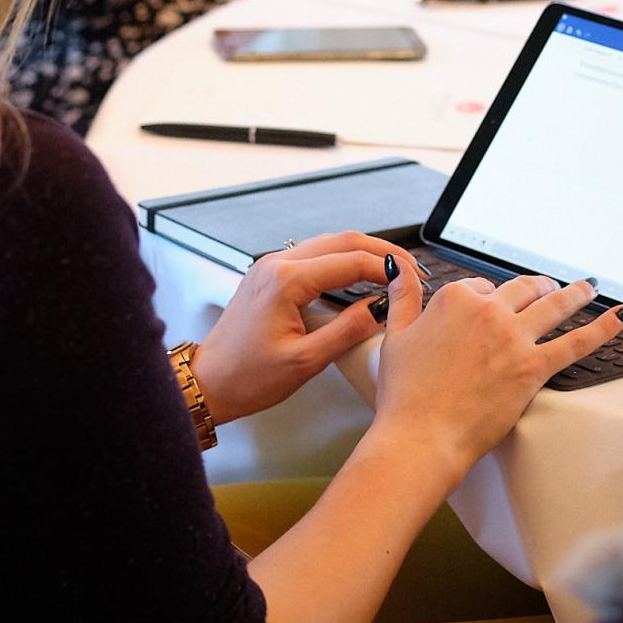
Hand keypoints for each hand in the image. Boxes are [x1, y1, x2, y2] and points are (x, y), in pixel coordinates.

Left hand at [190, 233, 422, 424]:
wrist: (209, 382)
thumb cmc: (248, 377)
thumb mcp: (306, 361)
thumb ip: (348, 330)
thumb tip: (381, 307)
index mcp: (286, 281)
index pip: (351, 261)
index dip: (388, 269)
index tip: (412, 281)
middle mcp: (277, 264)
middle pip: (342, 240)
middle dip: (381, 251)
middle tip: (411, 269)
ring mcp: (270, 265)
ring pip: (328, 243)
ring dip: (362, 252)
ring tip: (391, 272)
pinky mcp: (268, 274)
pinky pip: (313, 254)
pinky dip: (341, 259)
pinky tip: (358, 275)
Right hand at [373, 265, 622, 474]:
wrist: (422, 434)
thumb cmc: (405, 391)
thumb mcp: (394, 334)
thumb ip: (402, 296)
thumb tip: (400, 268)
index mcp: (453, 298)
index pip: (479, 286)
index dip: (485, 296)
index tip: (488, 304)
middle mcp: (487, 311)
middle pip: (520, 289)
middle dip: (537, 286)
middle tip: (549, 287)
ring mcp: (513, 338)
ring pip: (553, 306)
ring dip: (574, 293)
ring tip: (587, 288)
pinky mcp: (533, 367)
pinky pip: (577, 342)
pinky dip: (602, 328)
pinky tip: (620, 317)